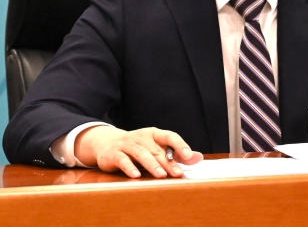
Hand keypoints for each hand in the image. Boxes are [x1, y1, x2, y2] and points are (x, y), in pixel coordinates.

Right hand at [75, 125, 202, 177]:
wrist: (107, 143)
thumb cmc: (138, 148)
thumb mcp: (156, 148)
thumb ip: (176, 154)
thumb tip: (198, 158)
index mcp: (154, 134)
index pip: (170, 136)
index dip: (180, 145)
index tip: (188, 156)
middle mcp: (142, 137)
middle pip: (157, 150)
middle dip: (168, 163)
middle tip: (178, 173)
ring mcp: (127, 145)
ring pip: (141, 154)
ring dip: (152, 165)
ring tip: (161, 175)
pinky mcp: (114, 154)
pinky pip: (123, 160)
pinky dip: (129, 167)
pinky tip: (136, 176)